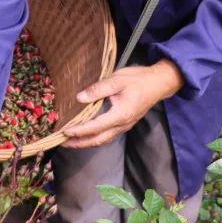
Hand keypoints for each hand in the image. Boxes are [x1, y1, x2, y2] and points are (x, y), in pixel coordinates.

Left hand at [60, 60, 184, 148]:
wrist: (159, 83)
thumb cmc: (138, 79)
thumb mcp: (117, 79)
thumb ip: (98, 89)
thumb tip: (79, 98)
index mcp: (120, 114)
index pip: (94, 127)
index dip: (78, 130)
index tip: (64, 131)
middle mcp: (122, 124)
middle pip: (97, 139)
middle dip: (79, 143)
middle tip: (62, 142)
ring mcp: (125, 126)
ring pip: (103, 140)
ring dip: (86, 143)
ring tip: (71, 142)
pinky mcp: (125, 124)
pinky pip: (108, 136)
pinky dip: (95, 138)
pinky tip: (87, 135)